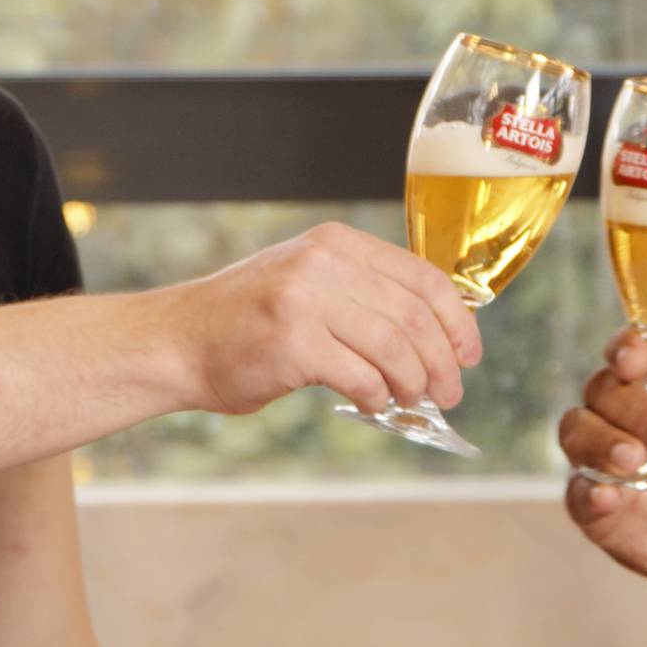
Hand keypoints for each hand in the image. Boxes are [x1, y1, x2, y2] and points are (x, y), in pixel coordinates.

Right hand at [156, 222, 480, 417]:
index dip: (458, 320)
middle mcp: (323, 263)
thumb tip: (435, 338)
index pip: (422, 277)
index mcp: (336, 243)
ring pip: (394, 346)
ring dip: (414, 382)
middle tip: (449, 393)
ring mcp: (305, 299)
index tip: (469, 353)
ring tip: (412, 400)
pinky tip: (373, 403)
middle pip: (415, 315)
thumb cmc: (248, 323)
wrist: (177, 341)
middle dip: (442, 361)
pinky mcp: (292, 342)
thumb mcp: (308, 284)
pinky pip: (360, 375)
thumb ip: (363, 296)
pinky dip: (377, 396)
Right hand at [556, 330, 646, 596]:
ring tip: (635, 460)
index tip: (635, 360)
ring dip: (601, 443)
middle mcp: (626, 417)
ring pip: (577, 433)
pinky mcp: (599, 508)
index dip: (625, 349)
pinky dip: (588, 492)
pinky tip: (609, 496)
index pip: (630, 353)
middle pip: (603, 391)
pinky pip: (577, 494)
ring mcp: (606, 461)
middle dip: (633, 409)